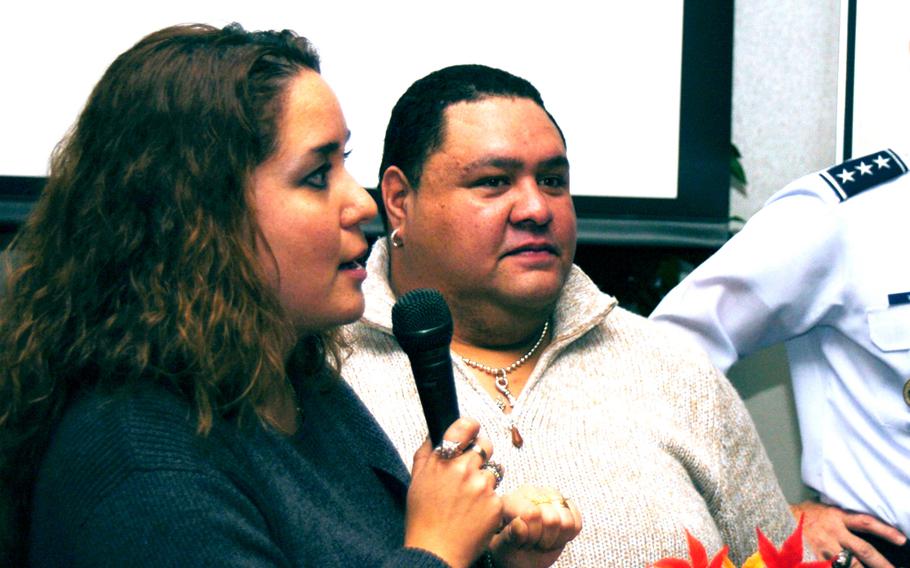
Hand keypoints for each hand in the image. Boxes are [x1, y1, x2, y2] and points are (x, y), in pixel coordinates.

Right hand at [405, 418, 502, 567]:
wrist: (436, 552)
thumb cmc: (423, 518)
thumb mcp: (416, 480)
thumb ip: (427, 452)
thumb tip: (437, 433)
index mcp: (443, 460)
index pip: (466, 426)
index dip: (471, 426)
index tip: (472, 430)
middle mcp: (464, 470)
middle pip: (486, 445)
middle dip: (481, 454)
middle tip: (471, 469)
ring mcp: (482, 487)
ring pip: (494, 471)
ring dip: (485, 480)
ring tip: (470, 499)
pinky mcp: (496, 505)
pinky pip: (498, 494)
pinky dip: (490, 502)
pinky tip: (475, 514)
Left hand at [489, 485, 582, 567]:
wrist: (520, 553)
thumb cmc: (508, 550)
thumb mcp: (502, 547)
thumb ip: (509, 536)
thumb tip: (519, 524)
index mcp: (511, 500)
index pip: (532, 514)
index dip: (531, 535)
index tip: (522, 542)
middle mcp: (531, 492)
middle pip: (552, 520)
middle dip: (543, 539)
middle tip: (532, 542)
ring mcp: (550, 496)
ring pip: (567, 521)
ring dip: (556, 538)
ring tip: (542, 539)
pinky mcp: (565, 504)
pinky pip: (577, 523)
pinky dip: (567, 535)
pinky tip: (553, 536)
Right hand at [792, 500, 906, 567]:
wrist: (771, 517)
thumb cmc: (795, 513)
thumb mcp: (817, 508)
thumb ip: (834, 514)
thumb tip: (850, 519)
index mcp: (836, 516)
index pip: (866, 522)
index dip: (885, 531)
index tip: (902, 539)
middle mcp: (833, 532)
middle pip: (864, 550)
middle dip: (882, 563)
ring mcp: (824, 547)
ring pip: (851, 564)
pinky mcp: (813, 558)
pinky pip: (831, 567)